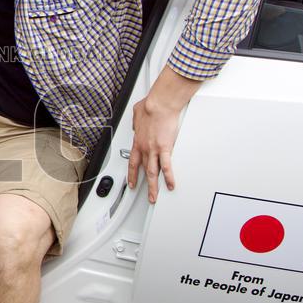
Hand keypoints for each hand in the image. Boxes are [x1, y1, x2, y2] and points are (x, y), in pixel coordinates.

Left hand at [127, 66, 200, 202]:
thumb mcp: (137, 114)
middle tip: (143, 193)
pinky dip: (168, 178)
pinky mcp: (165, 148)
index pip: (132, 161)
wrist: (159, 105)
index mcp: (137, 141)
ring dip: (153, 187)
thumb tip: (137, 125)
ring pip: (152, 173)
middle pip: (142, 170)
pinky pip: (166, 167)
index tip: (132, 181)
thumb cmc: (150, 106)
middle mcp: (144, 148)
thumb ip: (136, 122)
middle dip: (142, 184)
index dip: (131, 173)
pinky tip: (171, 185)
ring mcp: (154, 150)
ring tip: (155, 197)